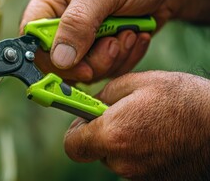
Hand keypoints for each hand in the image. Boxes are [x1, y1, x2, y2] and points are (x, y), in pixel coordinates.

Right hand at [20, 0, 209, 82]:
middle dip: (89, 60)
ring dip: (111, 59)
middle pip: (56, 60)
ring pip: (81, 70)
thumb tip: (59, 59)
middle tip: (113, 45)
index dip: (47, 54)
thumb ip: (79, 22)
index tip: (75, 63)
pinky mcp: (99, 51)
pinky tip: (136, 38)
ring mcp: (80, 38)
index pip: (32, 34)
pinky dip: (123, 60)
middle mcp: (61, 20)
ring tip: (130, 34)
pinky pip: (103, 71)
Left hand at [64, 71, 209, 179]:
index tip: (85, 119)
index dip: (76, 131)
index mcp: (113, 134)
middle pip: (96, 152)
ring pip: (116, 159)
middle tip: (122, 116)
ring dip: (123, 144)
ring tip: (148, 124)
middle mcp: (123, 161)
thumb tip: (90, 105)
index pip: (72, 145)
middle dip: (102, 134)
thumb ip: (103, 96)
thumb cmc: (181, 99)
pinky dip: (141, 153)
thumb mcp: (136, 83)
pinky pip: (136, 165)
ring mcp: (140, 175)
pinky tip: (159, 137)